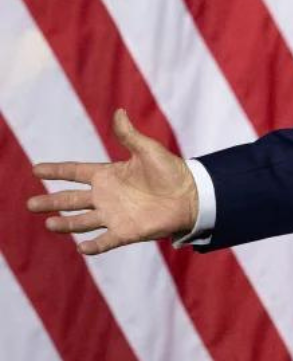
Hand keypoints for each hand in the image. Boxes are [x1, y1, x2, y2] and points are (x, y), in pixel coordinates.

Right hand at [25, 109, 196, 255]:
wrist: (192, 195)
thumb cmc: (172, 171)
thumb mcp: (148, 150)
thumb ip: (129, 135)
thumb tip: (118, 112)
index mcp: (108, 175)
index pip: (75, 172)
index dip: (56, 171)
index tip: (35, 169)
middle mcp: (106, 196)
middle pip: (71, 199)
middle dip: (51, 202)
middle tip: (31, 204)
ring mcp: (114, 215)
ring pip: (82, 221)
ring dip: (66, 223)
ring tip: (49, 224)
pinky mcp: (126, 231)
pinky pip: (106, 241)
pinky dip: (94, 246)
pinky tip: (81, 248)